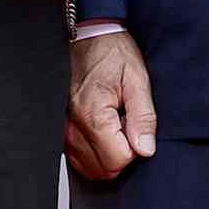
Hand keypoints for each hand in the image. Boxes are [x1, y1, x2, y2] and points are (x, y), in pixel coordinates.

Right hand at [65, 30, 158, 179]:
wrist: (91, 38)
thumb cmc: (113, 54)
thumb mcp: (138, 80)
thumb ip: (143, 117)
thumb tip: (146, 150)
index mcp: (93, 116)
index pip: (118, 160)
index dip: (135, 148)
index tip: (136, 124)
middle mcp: (73, 128)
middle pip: (104, 170)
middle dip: (122, 153)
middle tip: (128, 123)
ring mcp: (64, 132)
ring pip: (91, 169)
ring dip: (109, 154)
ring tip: (116, 123)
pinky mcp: (62, 132)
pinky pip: (80, 160)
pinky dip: (96, 153)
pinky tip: (105, 129)